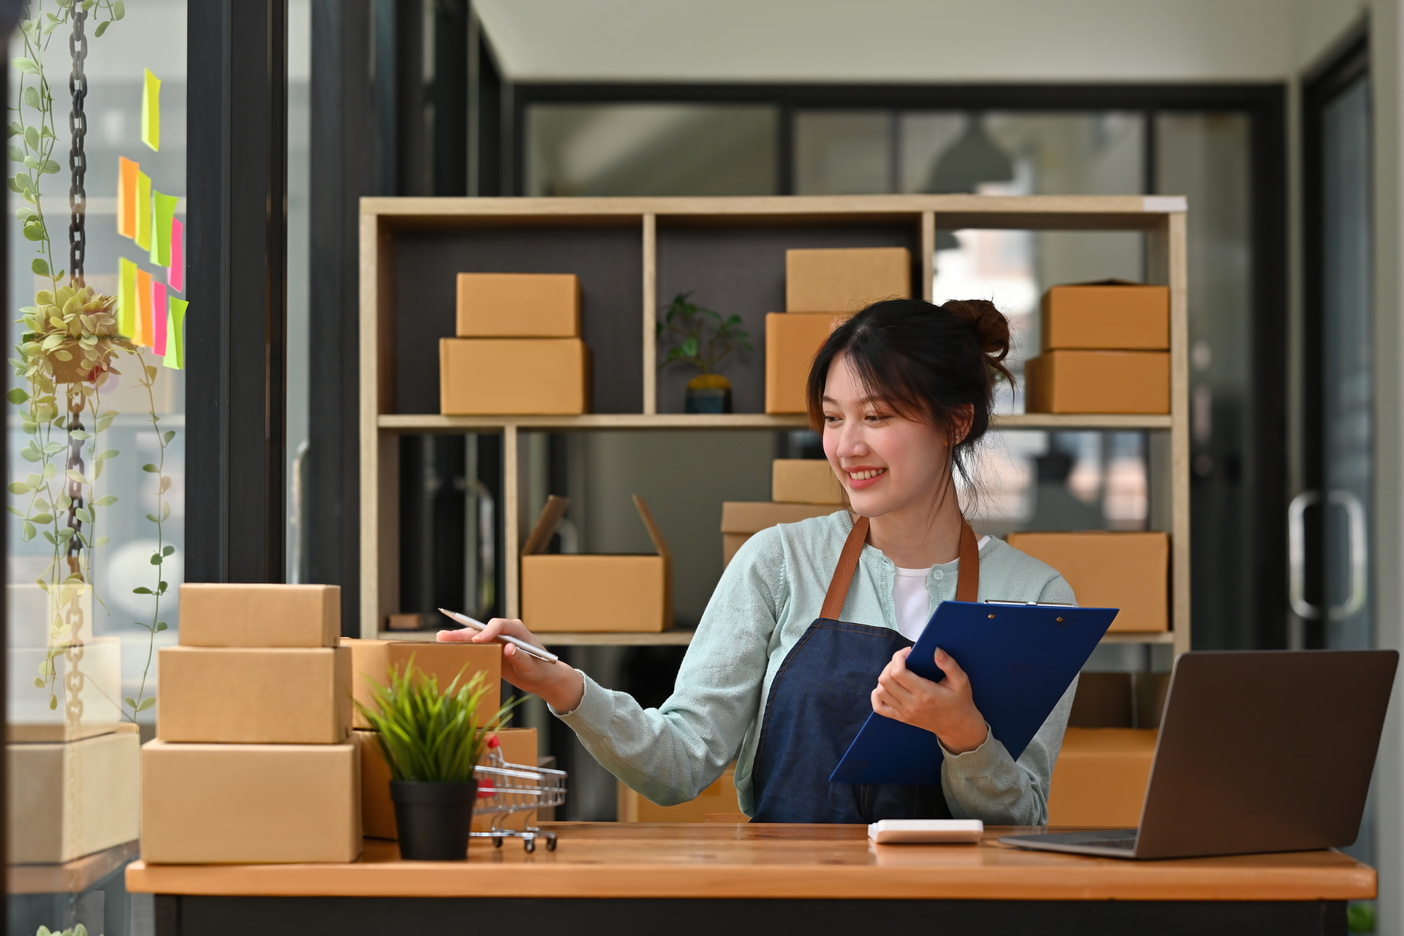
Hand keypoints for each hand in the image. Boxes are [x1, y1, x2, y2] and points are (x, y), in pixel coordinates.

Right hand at [437, 618, 583, 712]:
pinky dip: (463, 648)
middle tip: (445, 635)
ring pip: (475, 637)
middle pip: (481, 630)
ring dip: (459, 638)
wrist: (544, 678)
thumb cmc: (542, 670)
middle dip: (464, 632)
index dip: (487, 631)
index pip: (499, 625)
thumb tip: (508, 648)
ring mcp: (497, 641)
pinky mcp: (492, 651)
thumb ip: (521, 657)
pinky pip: (476, 648)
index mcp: (517, 630)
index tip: (477, 640)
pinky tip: (449, 649)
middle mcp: (505, 632)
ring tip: (440, 638)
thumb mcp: (533, 666)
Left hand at [871, 646, 987, 753]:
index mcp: (925, 694)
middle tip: (903, 660)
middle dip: (891, 664)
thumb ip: (949, 664)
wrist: (958, 727)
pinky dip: (877, 695)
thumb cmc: (960, 702)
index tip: (908, 652)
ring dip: (885, 677)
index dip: (898, 657)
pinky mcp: (901, 718)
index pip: (898, 673)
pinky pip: (879, 707)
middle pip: (885, 680)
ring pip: (880, 691)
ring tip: (897, 672)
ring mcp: (904, 713)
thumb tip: (936, 650)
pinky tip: (887, 687)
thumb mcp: (961, 681)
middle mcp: (911, 704)